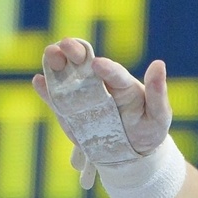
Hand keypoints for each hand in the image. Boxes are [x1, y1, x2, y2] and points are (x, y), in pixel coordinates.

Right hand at [33, 37, 173, 164]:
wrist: (132, 152)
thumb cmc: (149, 129)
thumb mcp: (159, 114)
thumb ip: (157, 91)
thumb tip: (159, 64)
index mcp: (121, 82)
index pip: (112, 72)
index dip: (105, 67)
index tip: (98, 64)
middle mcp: (99, 82)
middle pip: (84, 62)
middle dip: (74, 51)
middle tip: (66, 46)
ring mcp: (81, 95)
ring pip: (65, 74)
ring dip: (56, 62)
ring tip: (51, 55)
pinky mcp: (67, 110)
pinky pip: (55, 98)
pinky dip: (45, 89)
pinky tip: (38, 81)